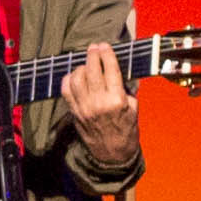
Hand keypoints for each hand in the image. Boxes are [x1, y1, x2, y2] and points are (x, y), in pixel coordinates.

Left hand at [60, 41, 139, 169]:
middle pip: (91, 70)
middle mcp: (98, 102)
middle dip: (93, 55)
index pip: (110, 69)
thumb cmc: (126, 130)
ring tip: (87, 63)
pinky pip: (66, 91)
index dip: (107, 54)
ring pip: (77, 78)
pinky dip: (68, 79)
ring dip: (81, 66)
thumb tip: (117, 69)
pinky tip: (75, 76)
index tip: (105, 46)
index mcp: (116, 100)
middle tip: (94, 48)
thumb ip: (125, 88)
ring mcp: (84, 108)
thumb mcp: (133, 108)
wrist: (112, 154)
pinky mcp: (75, 113)